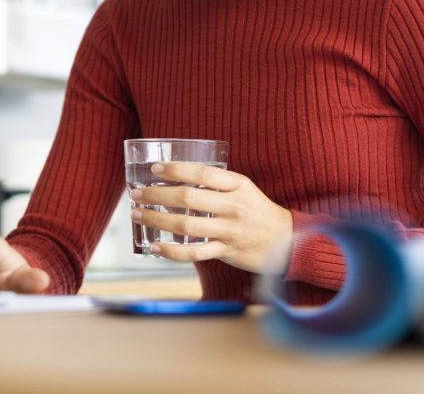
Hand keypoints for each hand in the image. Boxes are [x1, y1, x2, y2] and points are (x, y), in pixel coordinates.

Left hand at [130, 162, 292, 273]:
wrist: (286, 240)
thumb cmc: (257, 211)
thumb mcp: (243, 189)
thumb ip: (216, 184)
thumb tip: (175, 178)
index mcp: (239, 185)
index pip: (203, 174)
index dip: (176, 170)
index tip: (154, 169)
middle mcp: (234, 207)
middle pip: (189, 198)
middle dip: (157, 194)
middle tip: (136, 192)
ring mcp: (231, 231)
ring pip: (187, 225)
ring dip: (157, 219)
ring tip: (138, 213)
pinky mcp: (227, 252)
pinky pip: (195, 253)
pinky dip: (172, 251)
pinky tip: (155, 246)